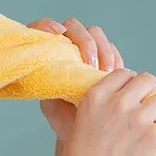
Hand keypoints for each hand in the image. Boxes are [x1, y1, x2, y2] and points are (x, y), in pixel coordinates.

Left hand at [26, 17, 124, 140]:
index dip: (47, 25)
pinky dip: (114, 59)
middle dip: (85, 42)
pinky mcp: (106, 58)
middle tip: (91, 64)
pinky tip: (112, 75)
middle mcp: (66, 48)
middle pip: (74, 26)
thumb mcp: (50, 105)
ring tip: (104, 74)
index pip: (41, 28)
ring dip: (103, 51)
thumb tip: (56, 67)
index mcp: (47, 56)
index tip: (58, 34)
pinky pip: (112, 49)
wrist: (85, 129)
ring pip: (96, 34)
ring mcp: (87, 51)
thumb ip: (49, 84)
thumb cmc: (63, 119)